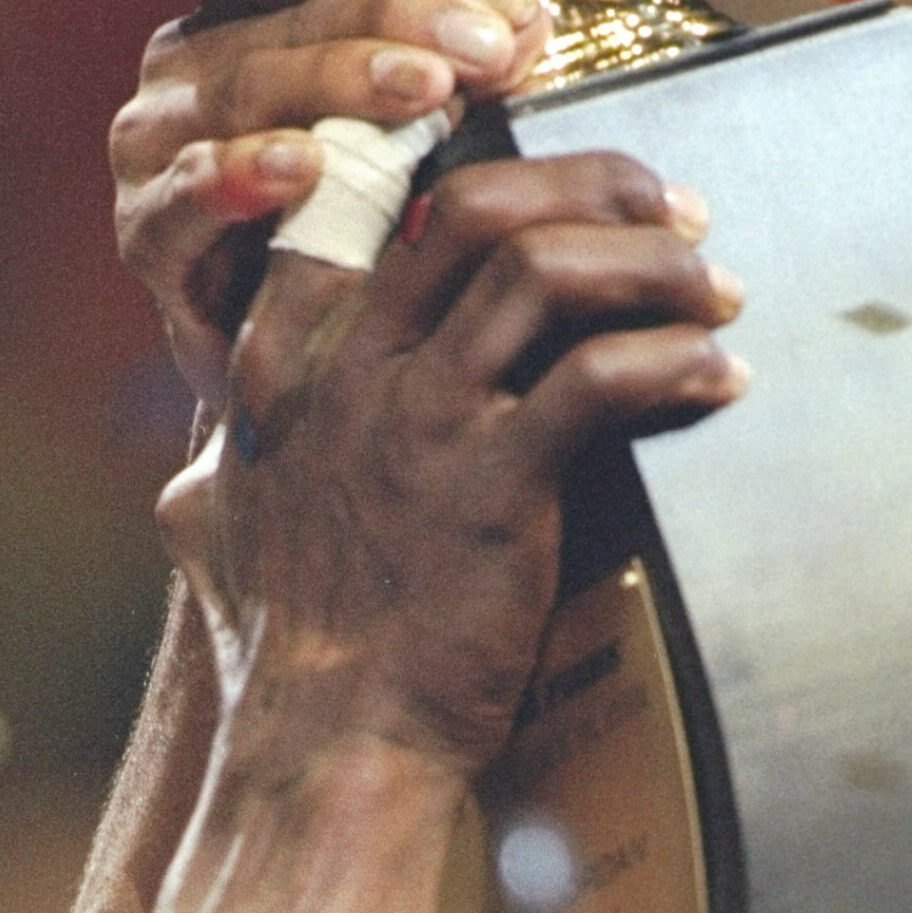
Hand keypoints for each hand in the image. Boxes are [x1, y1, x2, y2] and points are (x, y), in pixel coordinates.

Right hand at [113, 0, 652, 414]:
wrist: (308, 400)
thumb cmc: (380, 247)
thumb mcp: (450, 136)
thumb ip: (514, 36)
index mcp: (273, 11)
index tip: (524, 4)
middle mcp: (205, 61)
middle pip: (306, 15)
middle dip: (406, 24)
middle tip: (491, 48)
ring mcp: (163, 144)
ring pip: (249, 86)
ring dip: (340, 85)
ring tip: (427, 95)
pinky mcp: (148, 231)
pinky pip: (184, 194)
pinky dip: (235, 176)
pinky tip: (304, 168)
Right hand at [161, 150, 745, 775]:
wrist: (326, 744)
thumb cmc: (285, 652)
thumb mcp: (219, 535)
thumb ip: (222, 476)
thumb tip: (193, 481)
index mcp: (287, 359)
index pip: (381, 203)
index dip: (486, 168)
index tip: (558, 188)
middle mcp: (348, 370)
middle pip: (478, 205)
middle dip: (594, 185)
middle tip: (672, 211)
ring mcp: (418, 423)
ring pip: (544, 270)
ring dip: (652, 265)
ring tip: (717, 286)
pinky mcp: (491, 487)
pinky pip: (597, 379)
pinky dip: (673, 363)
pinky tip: (718, 379)